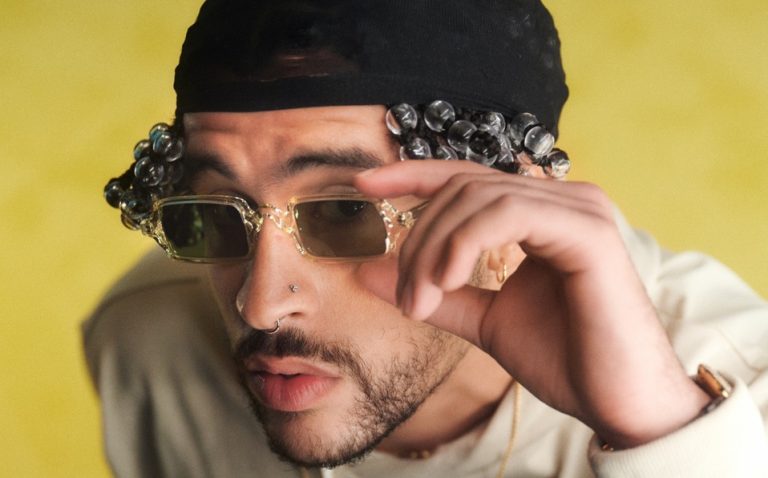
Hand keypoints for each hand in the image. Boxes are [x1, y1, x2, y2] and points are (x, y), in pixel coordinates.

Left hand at [354, 160, 709, 448]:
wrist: (616, 404)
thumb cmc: (562, 359)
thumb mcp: (483, 320)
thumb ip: (435, 292)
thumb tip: (368, 272)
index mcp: (543, 214)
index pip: (468, 176)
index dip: (413, 174)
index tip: (366, 185)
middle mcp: (563, 200)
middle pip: (463, 187)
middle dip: (419, 239)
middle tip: (408, 298)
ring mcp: (579, 209)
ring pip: (477, 196)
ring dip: (434, 248)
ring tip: (423, 300)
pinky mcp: (587, 231)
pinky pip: (507, 213)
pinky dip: (463, 243)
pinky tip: (448, 280)